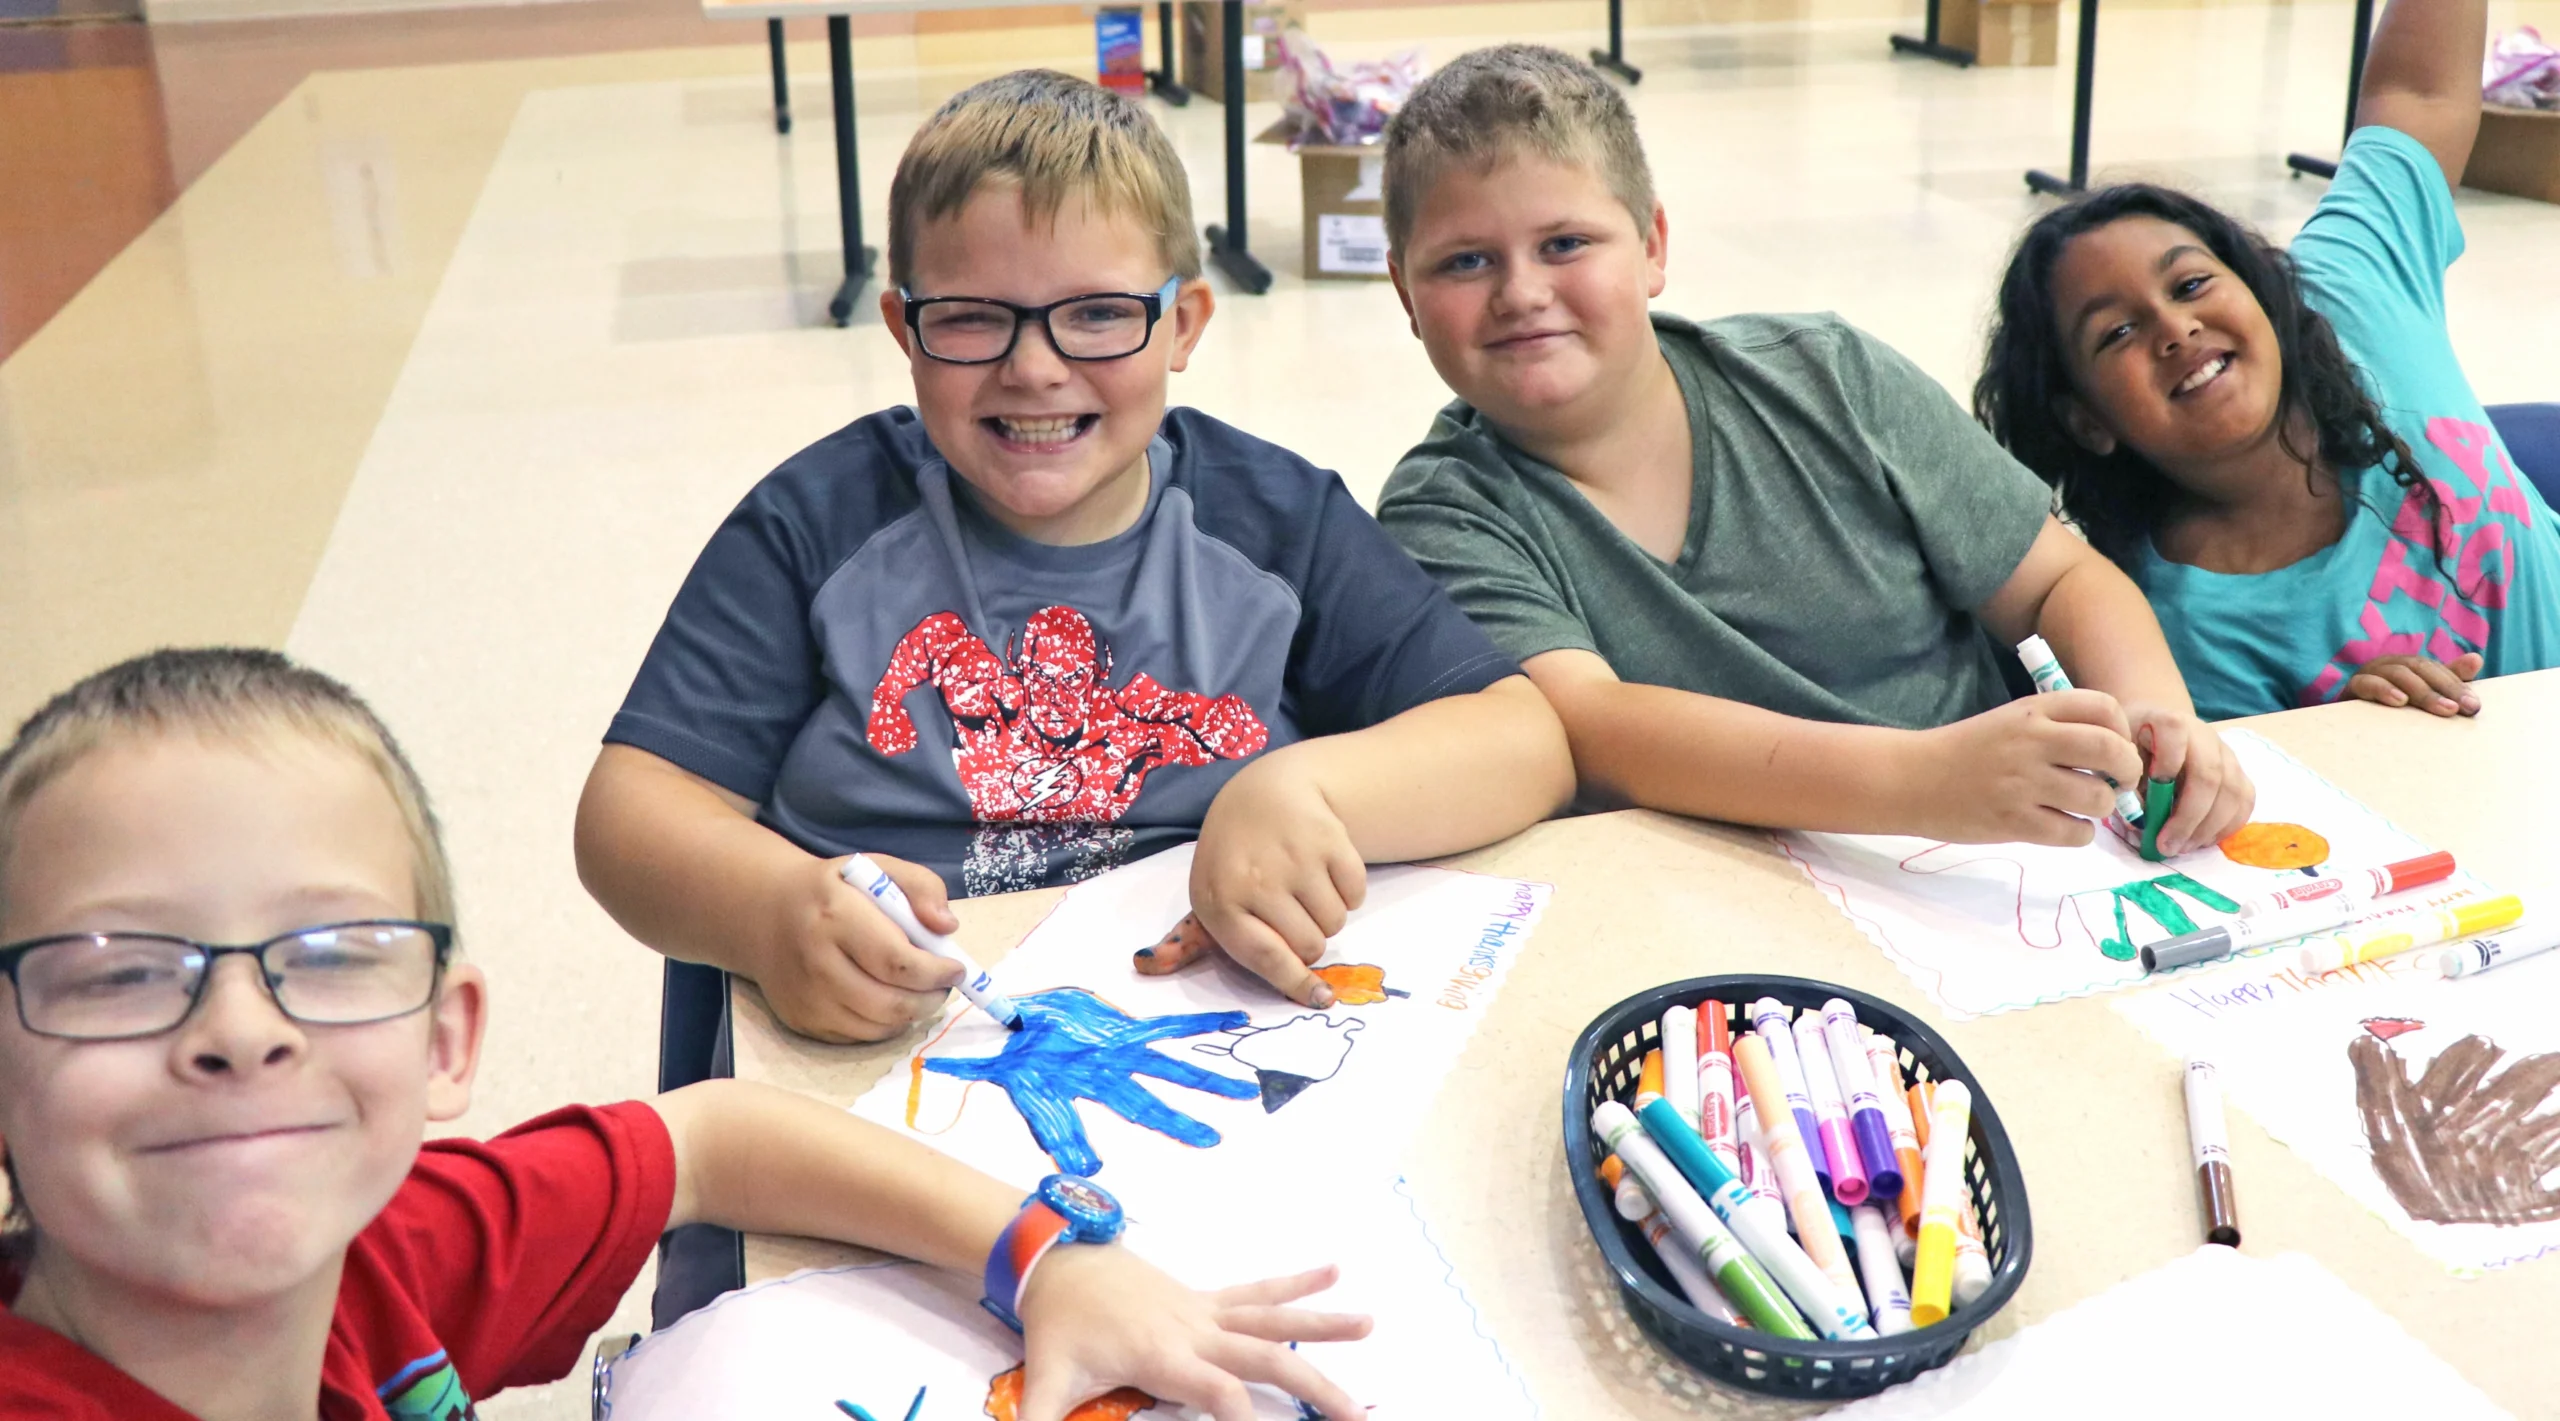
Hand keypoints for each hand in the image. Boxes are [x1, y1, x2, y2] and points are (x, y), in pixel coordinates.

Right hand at [751, 852, 962, 1042]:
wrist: (765, 912)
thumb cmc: (834, 890)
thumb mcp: (878, 868)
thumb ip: (921, 887)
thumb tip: (947, 927)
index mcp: (835, 916)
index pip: (896, 961)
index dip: (935, 972)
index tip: (956, 968)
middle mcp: (816, 962)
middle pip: (889, 1002)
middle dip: (930, 999)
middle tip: (943, 986)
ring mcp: (806, 998)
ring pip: (877, 1026)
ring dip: (911, 1014)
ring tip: (920, 992)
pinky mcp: (801, 1021)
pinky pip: (858, 1037)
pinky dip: (884, 1025)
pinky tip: (888, 1001)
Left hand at [1017, 1251, 1371, 1420]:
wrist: (1056, 1259)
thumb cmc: (1058, 1326)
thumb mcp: (1045, 1382)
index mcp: (1165, 1358)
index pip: (1220, 1395)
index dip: (1244, 1420)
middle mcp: (1196, 1332)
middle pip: (1267, 1359)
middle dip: (1315, 1387)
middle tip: (1359, 1414)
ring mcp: (1205, 1312)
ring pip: (1274, 1319)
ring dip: (1323, 1324)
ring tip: (1370, 1323)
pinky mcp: (1205, 1298)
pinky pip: (1257, 1291)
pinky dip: (1295, 1282)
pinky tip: (1333, 1267)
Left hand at [1180, 756, 1363, 1006]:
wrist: (1264, 794)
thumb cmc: (1234, 858)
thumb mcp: (1207, 895)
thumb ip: (1185, 941)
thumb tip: (1145, 968)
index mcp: (1219, 900)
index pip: (1266, 956)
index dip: (1295, 982)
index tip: (1319, 997)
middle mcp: (1256, 879)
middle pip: (1310, 945)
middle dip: (1308, 939)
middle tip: (1293, 913)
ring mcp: (1295, 857)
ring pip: (1335, 922)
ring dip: (1328, 914)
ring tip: (1305, 889)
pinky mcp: (1329, 838)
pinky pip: (1355, 893)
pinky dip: (1348, 891)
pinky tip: (1325, 871)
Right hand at [1900, 691, 2145, 846]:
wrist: (1911, 779)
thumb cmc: (1966, 750)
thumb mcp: (2010, 721)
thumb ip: (2056, 727)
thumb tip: (2115, 751)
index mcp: (2032, 711)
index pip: (2103, 708)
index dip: (2122, 731)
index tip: (2115, 748)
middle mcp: (2031, 742)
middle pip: (2111, 751)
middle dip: (2128, 771)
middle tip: (2120, 783)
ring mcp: (2023, 783)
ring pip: (2098, 798)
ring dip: (2101, 807)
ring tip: (2084, 807)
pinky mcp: (2014, 822)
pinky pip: (2074, 833)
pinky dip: (2080, 834)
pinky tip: (2064, 826)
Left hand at [2118, 703, 2254, 856]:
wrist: (2157, 731)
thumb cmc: (2133, 746)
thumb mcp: (2120, 755)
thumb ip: (2127, 779)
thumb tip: (2142, 817)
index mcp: (2169, 723)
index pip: (2175, 734)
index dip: (2166, 766)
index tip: (2148, 798)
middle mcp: (2204, 736)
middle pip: (2209, 776)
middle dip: (2187, 818)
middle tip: (2165, 846)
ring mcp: (2226, 755)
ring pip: (2232, 793)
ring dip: (2207, 828)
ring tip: (2181, 848)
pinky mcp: (2239, 774)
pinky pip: (2244, 803)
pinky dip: (2225, 827)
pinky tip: (2201, 841)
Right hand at [2346, 652, 2482, 716]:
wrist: (2347, 727)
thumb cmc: (2390, 712)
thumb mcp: (2422, 697)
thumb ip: (2448, 680)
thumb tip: (2476, 658)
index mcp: (2406, 665)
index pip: (2434, 668)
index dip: (2455, 684)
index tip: (2473, 705)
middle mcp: (2388, 665)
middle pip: (2419, 668)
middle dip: (2444, 688)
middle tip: (2461, 709)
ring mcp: (2368, 674)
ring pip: (2398, 674)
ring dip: (2422, 691)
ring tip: (2443, 708)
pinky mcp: (2351, 689)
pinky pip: (2366, 684)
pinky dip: (2383, 690)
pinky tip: (2400, 701)